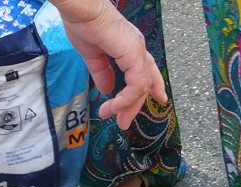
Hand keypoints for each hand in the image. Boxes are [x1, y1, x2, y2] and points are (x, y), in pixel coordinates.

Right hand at [52, 0, 167, 129]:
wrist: (80, 9)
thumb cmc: (83, 23)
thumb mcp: (92, 54)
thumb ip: (101, 72)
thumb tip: (106, 90)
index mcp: (130, 47)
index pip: (147, 70)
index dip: (154, 85)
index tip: (159, 99)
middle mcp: (138, 49)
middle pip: (144, 84)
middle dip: (133, 105)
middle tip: (123, 122)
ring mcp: (137, 52)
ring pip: (140, 87)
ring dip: (127, 105)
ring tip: (114, 117)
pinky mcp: (133, 56)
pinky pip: (136, 85)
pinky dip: (126, 98)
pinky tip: (115, 105)